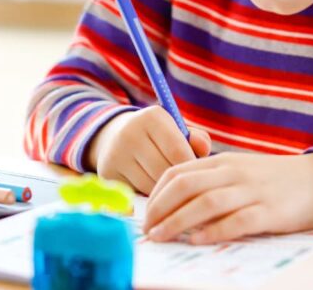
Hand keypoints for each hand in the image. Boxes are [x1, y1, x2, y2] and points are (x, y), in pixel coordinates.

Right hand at [85, 106, 210, 194]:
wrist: (115, 137)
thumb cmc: (158, 136)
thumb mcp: (177, 130)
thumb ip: (196, 138)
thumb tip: (204, 149)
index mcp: (152, 117)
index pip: (178, 150)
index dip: (191, 166)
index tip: (198, 174)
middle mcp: (130, 133)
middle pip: (164, 170)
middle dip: (178, 180)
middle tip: (185, 182)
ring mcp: (116, 155)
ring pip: (151, 185)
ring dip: (165, 189)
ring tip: (168, 183)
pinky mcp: (107, 174)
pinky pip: (137, 193)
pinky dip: (149, 194)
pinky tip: (152, 186)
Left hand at [142, 153, 312, 244]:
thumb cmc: (277, 180)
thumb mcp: (241, 171)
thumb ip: (213, 181)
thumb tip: (178, 202)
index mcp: (223, 162)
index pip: (178, 172)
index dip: (156, 194)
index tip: (146, 214)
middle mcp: (234, 173)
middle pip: (185, 187)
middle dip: (160, 209)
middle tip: (148, 230)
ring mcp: (252, 192)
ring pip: (205, 204)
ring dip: (177, 222)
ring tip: (161, 237)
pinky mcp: (269, 212)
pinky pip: (236, 221)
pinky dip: (213, 231)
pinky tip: (197, 241)